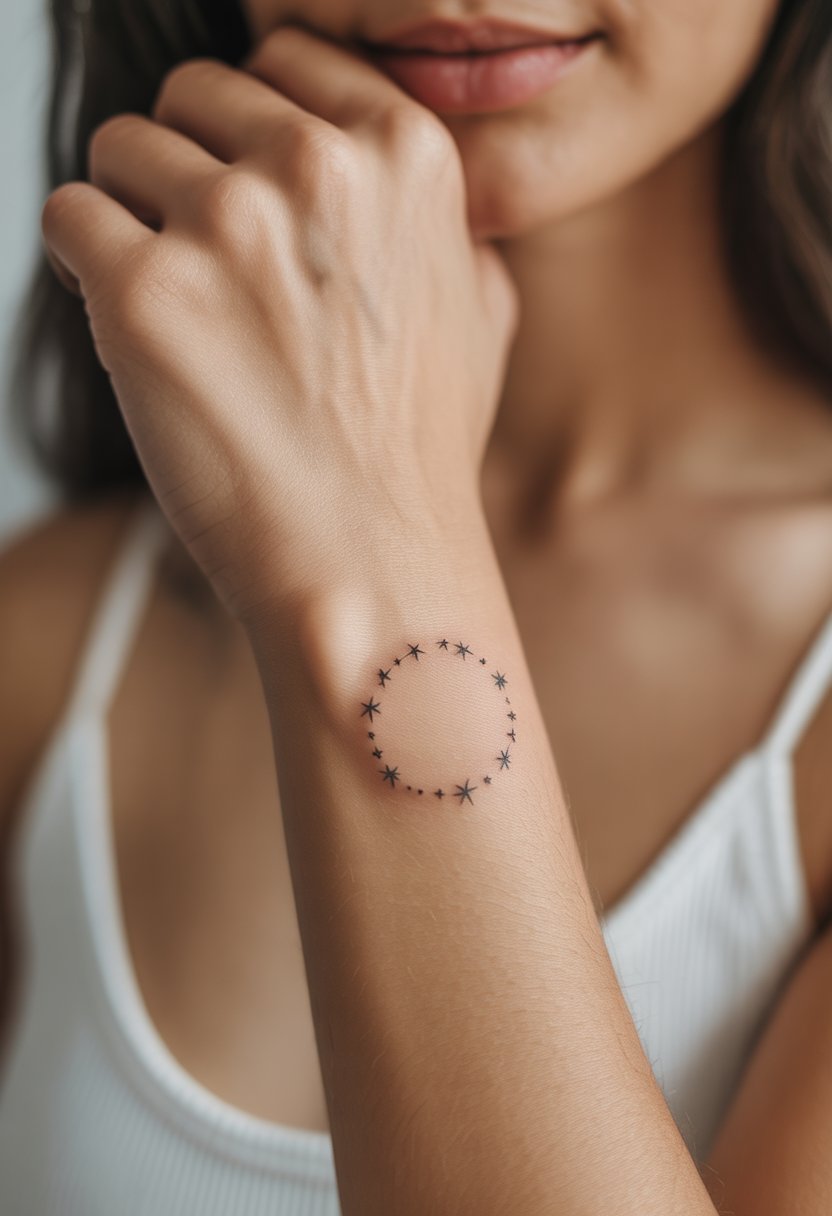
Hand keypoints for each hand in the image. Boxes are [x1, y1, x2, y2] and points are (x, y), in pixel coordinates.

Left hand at [40, 24, 518, 626]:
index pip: (286, 59)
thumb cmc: (414, 459)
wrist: (370, 565)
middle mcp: (317, 169)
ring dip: (136, 217)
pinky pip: (68, 217)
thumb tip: (401, 188)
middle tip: (211, 260)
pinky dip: (86, 267)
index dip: (256, 129)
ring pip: (120, 147)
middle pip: (193, 95)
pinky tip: (136, 327)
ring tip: (182, 307)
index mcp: (405, 155)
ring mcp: (226, 226)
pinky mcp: (144, 293)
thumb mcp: (480, 317)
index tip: (250, 186)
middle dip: (191, 167)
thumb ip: (442, 225)